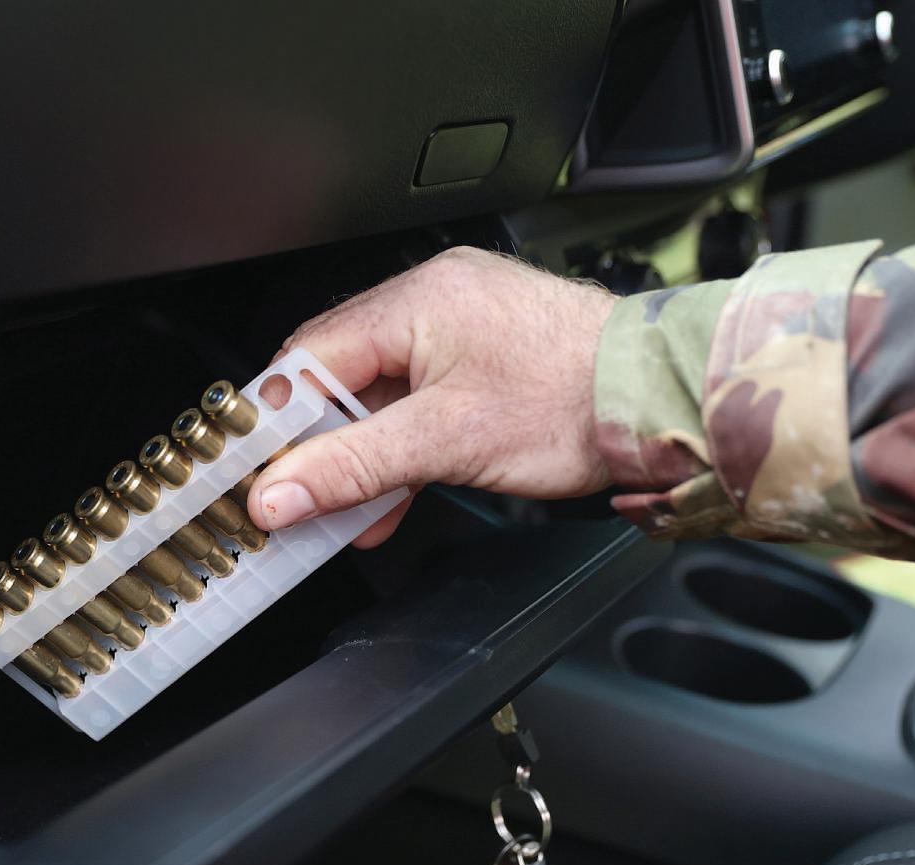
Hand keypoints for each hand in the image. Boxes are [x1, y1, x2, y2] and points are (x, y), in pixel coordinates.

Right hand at [244, 247, 617, 546]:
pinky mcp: (488, 362)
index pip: (310, 356)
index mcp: (416, 299)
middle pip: (343, 378)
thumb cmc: (575, 401)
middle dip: (322, 448)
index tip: (255, 469)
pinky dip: (403, 452)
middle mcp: (436, 302)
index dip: (278, 419)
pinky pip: (422, 404)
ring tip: (349, 515)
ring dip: (365, 460)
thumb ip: (354, 467)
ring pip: (383, 398)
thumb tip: (280, 491)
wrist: (659, 404)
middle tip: (298, 501)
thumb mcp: (446, 442)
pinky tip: (392, 500)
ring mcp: (464, 330)